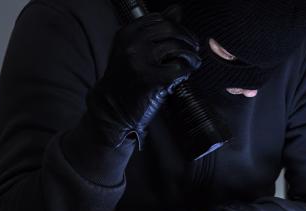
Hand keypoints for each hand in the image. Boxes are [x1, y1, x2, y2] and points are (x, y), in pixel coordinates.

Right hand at [88, 6, 200, 147]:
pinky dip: (188, 69)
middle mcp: (132, 44)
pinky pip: (180, 67)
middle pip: (170, 29)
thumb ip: (155, 30)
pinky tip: (188, 72)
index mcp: (127, 34)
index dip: (177, 26)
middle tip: (194, 47)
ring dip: (191, 54)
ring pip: (177, 47)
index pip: (159, 19)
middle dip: (188, 37)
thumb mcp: (134, 49)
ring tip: (194, 60)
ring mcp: (141, 61)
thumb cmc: (125, 79)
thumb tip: (177, 9)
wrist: (112, 107)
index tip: (184, 36)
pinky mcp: (152, 79)